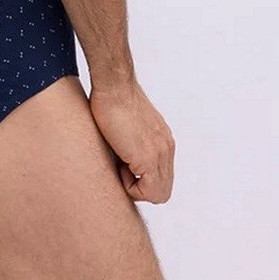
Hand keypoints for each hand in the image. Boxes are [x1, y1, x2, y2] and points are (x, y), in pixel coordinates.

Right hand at [88, 77, 176, 203]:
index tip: (123, 164)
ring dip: (136, 188)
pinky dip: (132, 188)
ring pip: (158, 194)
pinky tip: (119, 166)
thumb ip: (134, 142)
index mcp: (162, 141)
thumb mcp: (130, 125)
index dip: (141, 179)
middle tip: (120, 169)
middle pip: (162, 189)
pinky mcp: (149, 157)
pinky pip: (149, 191)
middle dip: (140, 187)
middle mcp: (166, 148)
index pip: (160, 176)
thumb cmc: (113, 98)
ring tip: (119, 166)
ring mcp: (160, 153)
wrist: (114, 85)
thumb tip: (123, 157)